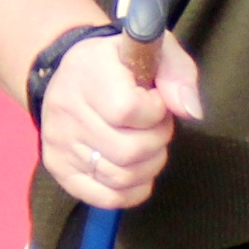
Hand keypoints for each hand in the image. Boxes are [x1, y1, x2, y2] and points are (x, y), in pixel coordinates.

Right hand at [38, 31, 207, 214]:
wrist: (73, 74)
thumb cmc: (120, 63)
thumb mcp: (153, 50)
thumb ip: (178, 73)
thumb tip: (190, 111)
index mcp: (87, 71)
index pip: (127, 110)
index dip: (155, 112)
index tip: (155, 100)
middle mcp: (65, 109)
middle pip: (127, 151)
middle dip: (157, 141)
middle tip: (155, 125)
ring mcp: (58, 143)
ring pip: (121, 178)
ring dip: (149, 165)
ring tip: (147, 143)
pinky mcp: (58, 168)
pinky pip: (107, 198)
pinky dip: (133, 190)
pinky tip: (137, 169)